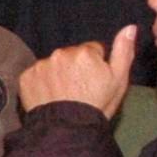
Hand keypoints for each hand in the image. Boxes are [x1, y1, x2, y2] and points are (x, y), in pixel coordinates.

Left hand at [18, 26, 136, 118]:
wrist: (69, 129)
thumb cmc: (98, 105)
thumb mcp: (119, 79)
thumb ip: (124, 50)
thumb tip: (130, 27)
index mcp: (85, 52)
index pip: (93, 49)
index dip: (95, 65)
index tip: (94, 80)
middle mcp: (60, 53)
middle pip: (71, 54)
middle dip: (75, 67)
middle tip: (79, 88)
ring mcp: (41, 65)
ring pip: (54, 63)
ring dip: (58, 73)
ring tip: (64, 93)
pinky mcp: (26, 77)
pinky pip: (37, 74)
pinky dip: (42, 82)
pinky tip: (50, 95)